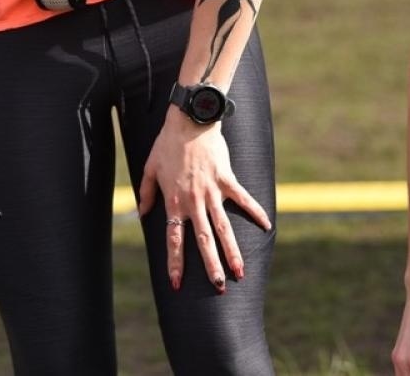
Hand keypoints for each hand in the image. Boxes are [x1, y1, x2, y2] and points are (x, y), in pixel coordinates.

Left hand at [136, 107, 271, 292]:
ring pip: (223, 228)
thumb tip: (142, 213)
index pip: (174, 239)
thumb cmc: (166, 144)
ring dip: (232, 251)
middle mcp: (194, 202)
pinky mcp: (227, 180)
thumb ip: (147, 193)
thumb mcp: (149, 168)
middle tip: (219, 288)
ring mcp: (212, 192)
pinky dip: (255, 212)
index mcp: (174, 202)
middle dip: (211, 267)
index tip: (177, 284)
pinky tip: (267, 227)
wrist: (189, 121)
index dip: (175, 263)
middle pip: (203, 241)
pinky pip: (243, 199)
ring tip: (240, 271)